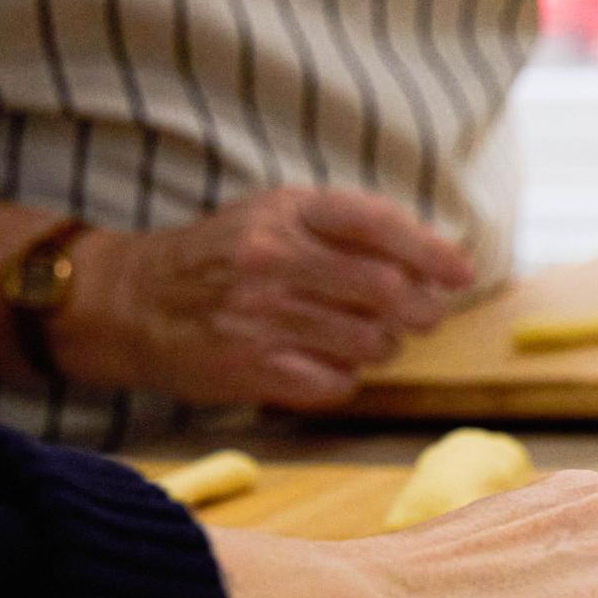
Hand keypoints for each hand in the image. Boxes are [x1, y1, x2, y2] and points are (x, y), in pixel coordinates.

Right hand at [60, 188, 474, 407]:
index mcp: (287, 213)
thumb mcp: (278, 217)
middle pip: (388, 291)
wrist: (135, 303)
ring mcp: (262, 316)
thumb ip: (350, 229)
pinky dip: (345, 378)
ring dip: (384, 347)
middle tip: (422, 316)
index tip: (462, 273)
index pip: (377, 223)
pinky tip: (323, 363)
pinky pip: (337, 384)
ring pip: (371, 343)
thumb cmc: (226, 258)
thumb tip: (437, 260)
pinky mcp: (252, 368)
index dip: (431, 251)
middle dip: (422, 310)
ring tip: (362, 337)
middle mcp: (274, 259)